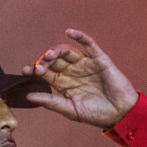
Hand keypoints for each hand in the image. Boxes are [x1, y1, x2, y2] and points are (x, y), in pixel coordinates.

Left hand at [22, 29, 138, 127]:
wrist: (120, 114)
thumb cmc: (96, 114)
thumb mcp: (70, 109)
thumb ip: (50, 102)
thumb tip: (28, 95)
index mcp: (63, 83)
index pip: (45, 72)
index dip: (34, 69)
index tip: (26, 71)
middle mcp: (72, 71)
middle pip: (54, 60)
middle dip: (44, 60)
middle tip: (40, 66)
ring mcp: (85, 64)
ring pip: (67, 51)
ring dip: (57, 50)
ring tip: (50, 55)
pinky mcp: (99, 59)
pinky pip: (89, 44)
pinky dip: (80, 37)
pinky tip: (69, 32)